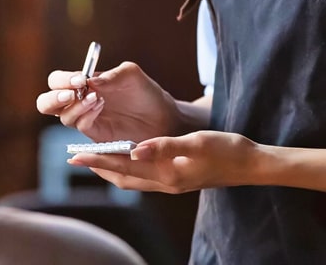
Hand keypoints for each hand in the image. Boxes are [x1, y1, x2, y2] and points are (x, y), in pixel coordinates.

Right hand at [35, 61, 180, 142]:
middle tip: (71, 94)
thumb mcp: (131, 75)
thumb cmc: (146, 93)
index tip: (80, 79)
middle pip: (46, 103)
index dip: (62, 80)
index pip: (56, 81)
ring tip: (97, 99)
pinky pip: (81, 128)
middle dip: (53, 98)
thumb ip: (111, 75)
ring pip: (63, 117)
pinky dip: (86, 117)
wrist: (165, 119)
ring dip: (75, 107)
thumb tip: (88, 81)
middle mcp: (79, 102)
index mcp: (83, 84)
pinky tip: (101, 107)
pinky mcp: (96, 136)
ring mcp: (86, 121)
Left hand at [66, 130, 259, 193]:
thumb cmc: (227, 150)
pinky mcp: (177, 177)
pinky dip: (128, 165)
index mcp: (167, 174)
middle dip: (98, 166)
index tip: (75, 155)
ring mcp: (172, 181)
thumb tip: (134, 148)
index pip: (124, 168)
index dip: (98, 161)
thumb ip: (165, 146)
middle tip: (75, 156)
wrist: (251, 164)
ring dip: (111, 167)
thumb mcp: (196, 142)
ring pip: (132, 178)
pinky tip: (125, 153)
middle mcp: (166, 182)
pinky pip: (144, 174)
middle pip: (123, 177)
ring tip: (93, 155)